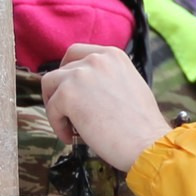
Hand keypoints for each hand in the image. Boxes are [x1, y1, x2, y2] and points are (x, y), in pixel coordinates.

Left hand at [40, 45, 174, 172]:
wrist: (146, 142)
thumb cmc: (142, 124)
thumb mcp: (129, 85)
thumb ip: (107, 78)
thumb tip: (86, 89)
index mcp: (112, 55)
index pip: (76, 53)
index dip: (68, 71)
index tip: (70, 88)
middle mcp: (95, 59)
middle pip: (61, 69)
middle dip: (60, 90)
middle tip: (66, 111)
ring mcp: (80, 74)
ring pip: (49, 85)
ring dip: (56, 106)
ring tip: (70, 126)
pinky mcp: (67, 94)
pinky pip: (51, 109)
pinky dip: (58, 125)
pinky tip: (71, 138)